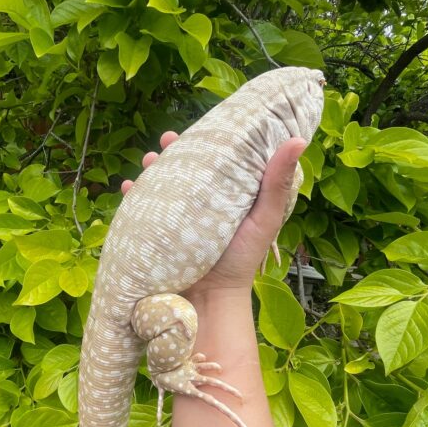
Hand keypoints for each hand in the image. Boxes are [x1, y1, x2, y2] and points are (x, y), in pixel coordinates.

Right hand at [121, 131, 306, 295]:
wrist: (211, 299)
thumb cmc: (242, 259)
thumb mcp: (264, 218)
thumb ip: (276, 183)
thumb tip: (298, 140)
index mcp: (227, 193)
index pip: (216, 159)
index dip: (207, 140)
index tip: (200, 127)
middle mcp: (201, 201)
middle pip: (184, 168)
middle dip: (172, 152)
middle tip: (166, 141)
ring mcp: (177, 216)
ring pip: (161, 183)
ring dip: (151, 169)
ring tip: (148, 161)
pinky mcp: (158, 231)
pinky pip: (141, 208)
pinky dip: (133, 196)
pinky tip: (129, 187)